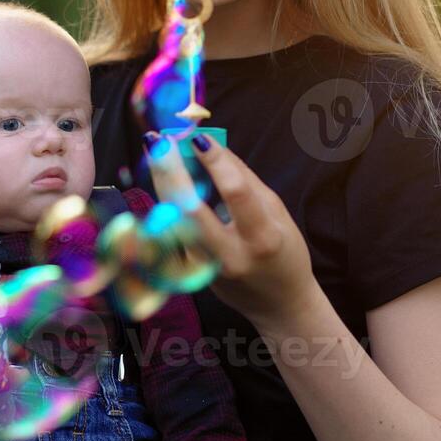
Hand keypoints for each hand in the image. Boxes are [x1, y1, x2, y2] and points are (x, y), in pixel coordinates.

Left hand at [146, 131, 320, 327]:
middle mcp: (230, 255)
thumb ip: (245, 180)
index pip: (235, 192)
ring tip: (156, 153)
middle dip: (172, 172)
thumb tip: (214, 146)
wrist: (279, 304)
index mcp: (262, 237)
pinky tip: (163, 181)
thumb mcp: (277, 212)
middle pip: (191, 210)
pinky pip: (172, 233)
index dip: (216, 161)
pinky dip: (166, 203)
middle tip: (160, 142)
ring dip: (162, 184)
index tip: (198, 137)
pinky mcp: (191, 273)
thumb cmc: (284, 252)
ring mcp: (206, 268)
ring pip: (173, 221)